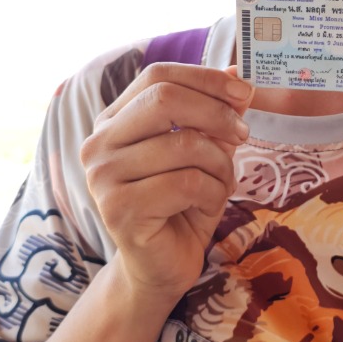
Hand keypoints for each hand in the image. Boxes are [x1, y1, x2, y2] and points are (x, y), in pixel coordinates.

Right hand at [80, 64, 253, 306]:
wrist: (161, 266)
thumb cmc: (182, 204)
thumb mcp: (203, 152)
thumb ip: (214, 114)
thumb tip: (239, 74)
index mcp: (113, 121)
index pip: (157, 76)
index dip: (205, 78)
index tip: (244, 93)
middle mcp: (99, 143)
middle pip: (164, 99)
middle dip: (216, 113)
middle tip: (243, 134)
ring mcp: (103, 177)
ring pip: (183, 144)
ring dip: (220, 163)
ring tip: (222, 182)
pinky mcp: (119, 209)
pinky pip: (186, 183)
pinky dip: (213, 192)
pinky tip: (208, 205)